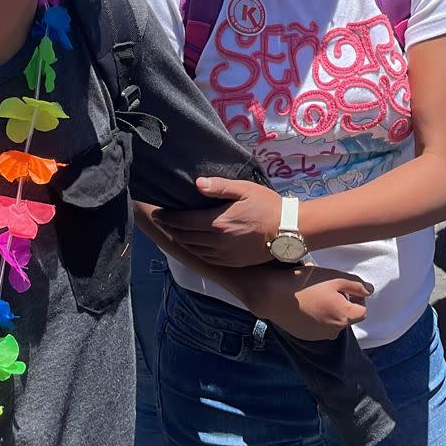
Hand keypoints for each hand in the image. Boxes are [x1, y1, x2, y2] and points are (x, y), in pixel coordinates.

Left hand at [153, 178, 281, 266]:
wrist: (288, 231)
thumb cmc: (267, 205)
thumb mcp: (244, 189)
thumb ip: (219, 187)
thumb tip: (197, 184)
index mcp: (217, 222)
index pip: (183, 221)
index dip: (167, 218)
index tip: (157, 213)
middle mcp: (216, 241)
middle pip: (185, 236)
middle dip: (170, 229)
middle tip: (160, 221)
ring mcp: (224, 255)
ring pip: (194, 249)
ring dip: (180, 241)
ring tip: (173, 232)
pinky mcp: (232, 262)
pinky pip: (206, 258)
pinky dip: (194, 251)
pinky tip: (192, 245)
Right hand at [238, 264, 370, 340]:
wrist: (274, 296)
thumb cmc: (306, 284)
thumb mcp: (334, 277)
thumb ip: (356, 285)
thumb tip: (370, 291)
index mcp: (345, 317)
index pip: (362, 310)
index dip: (355, 297)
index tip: (342, 287)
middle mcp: (335, 331)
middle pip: (346, 317)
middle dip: (341, 304)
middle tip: (326, 289)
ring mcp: (319, 336)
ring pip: (332, 322)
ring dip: (328, 312)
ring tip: (313, 296)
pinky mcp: (306, 337)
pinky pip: (318, 327)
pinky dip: (315, 318)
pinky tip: (304, 305)